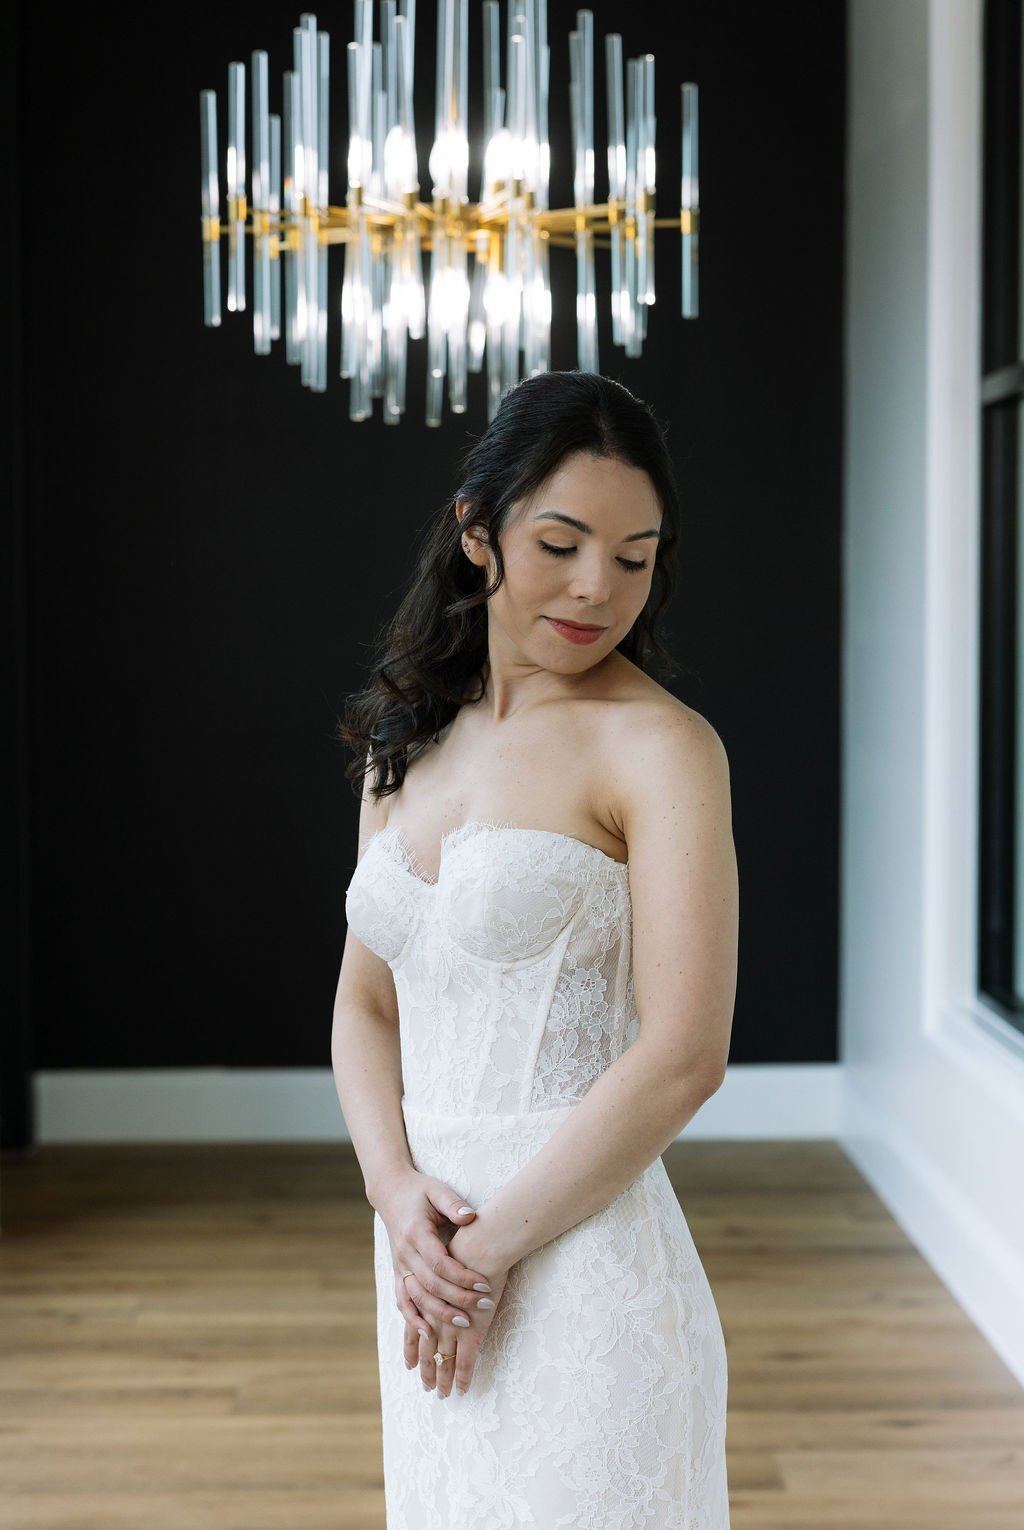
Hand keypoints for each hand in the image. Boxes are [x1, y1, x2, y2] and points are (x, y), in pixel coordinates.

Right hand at [375, 1168, 504, 1397]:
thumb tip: (471, 1217)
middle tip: (485, 1306)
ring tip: (465, 1324)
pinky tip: (426, 1333)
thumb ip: (453, 1204)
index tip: (486, 1284)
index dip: (462, 1276)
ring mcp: (398, 1265)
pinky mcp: (397, 1273)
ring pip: (417, 1297)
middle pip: (431, 1284)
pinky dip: (412, 1319)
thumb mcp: (437, 1190)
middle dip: (459, 1299)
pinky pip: (402, 1300)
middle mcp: (404, 1252)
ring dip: (439, 1314)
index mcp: (416, 1233)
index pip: (440, 1263)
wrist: (391, 1192)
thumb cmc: (420, 1191)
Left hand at [421, 1219, 510, 1397]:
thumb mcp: (442, 1255)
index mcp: (425, 1296)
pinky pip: (466, 1360)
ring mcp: (451, 1323)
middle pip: (427, 1348)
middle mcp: (434, 1314)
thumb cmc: (466, 1242)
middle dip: (427, 1370)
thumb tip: (435, 1272)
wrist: (482, 1244)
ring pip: (443, 1358)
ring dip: (443, 1378)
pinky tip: (464, 1389)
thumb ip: (439, 1266)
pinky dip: (464, 1376)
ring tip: (443, 1395)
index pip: (414, 1328)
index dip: (412, 1347)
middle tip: (428, 1388)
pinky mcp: (471, 1328)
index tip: (409, 1365)